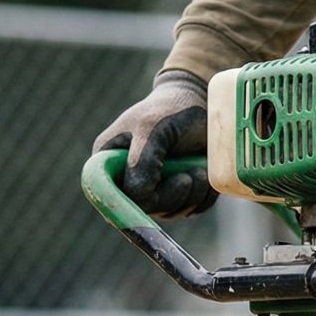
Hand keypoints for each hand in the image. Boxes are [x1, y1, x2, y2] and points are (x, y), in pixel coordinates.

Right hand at [91, 71, 215, 217]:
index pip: (109, 197)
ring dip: (191, 197)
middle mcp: (127, 179)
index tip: (153, 194)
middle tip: (188, 176)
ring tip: (201, 170)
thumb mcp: (152, 127)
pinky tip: (206, 175)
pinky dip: (202, 198)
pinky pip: (190, 210)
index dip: (128, 205)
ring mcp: (153, 189)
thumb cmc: (170, 109)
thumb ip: (141, 161)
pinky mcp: (178, 194)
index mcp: (108, 162)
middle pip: (143, 210)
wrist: (201, 103)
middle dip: (170, 197)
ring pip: (169, 213)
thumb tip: (137, 196)